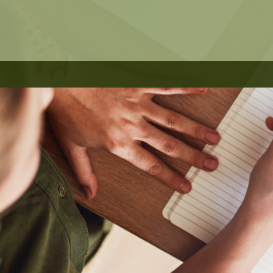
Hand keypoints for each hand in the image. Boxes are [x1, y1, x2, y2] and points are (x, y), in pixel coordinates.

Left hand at [47, 88, 219, 197]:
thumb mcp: (71, 146)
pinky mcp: (137, 83)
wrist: (59, 79)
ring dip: (195, 129)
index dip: (171, 178)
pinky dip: (185, 88)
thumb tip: (91, 194)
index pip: (151, 166)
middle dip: (194, 156)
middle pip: (170, 145)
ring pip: (173, 120)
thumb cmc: (64, 110)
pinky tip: (203, 90)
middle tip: (212, 163)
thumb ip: (84, 171)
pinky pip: (165, 86)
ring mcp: (137, 103)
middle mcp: (132, 126)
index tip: (187, 186)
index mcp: (118, 144)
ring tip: (214, 136)